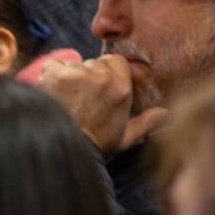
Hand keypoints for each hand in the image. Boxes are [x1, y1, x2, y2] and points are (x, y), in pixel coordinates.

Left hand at [35, 55, 168, 154]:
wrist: (61, 152)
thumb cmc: (94, 148)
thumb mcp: (124, 138)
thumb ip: (145, 122)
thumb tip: (164, 113)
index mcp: (121, 89)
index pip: (116, 61)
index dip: (107, 72)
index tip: (99, 85)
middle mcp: (101, 78)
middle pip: (94, 63)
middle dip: (88, 76)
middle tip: (81, 98)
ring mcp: (78, 75)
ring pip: (74, 65)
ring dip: (70, 78)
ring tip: (66, 100)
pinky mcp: (56, 76)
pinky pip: (53, 66)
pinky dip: (51, 76)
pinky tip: (53, 94)